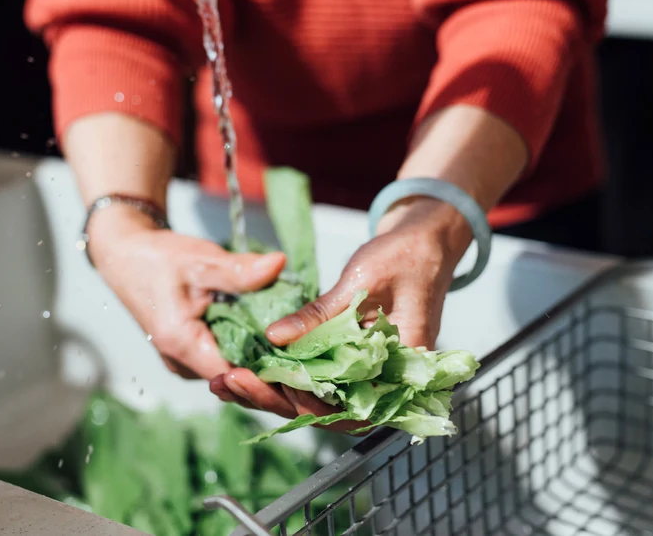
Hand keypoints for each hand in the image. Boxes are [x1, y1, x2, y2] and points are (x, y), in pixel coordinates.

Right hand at [88, 206, 298, 414]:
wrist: (125, 256)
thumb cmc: (158, 258)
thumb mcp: (201, 260)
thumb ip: (240, 270)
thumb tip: (280, 264)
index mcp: (182, 346)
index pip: (236, 376)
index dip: (271, 372)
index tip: (304, 359)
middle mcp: (182, 363)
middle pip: (238, 378)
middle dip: (272, 368)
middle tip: (310, 352)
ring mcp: (185, 361)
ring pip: (233, 370)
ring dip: (261, 358)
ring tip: (297, 344)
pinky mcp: (190, 353)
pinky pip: (225, 358)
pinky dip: (247, 349)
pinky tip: (272, 335)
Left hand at [213, 197, 473, 424]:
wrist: (425, 241)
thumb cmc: (406, 256)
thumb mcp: (360, 281)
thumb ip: (320, 315)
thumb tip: (275, 337)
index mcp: (403, 369)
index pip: (355, 409)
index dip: (312, 406)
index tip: (274, 386)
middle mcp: (386, 380)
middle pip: (327, 411)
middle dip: (275, 400)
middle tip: (230, 384)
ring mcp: (368, 372)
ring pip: (316, 398)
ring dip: (272, 392)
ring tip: (227, 382)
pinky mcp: (352, 359)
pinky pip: (316, 377)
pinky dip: (284, 374)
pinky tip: (249, 369)